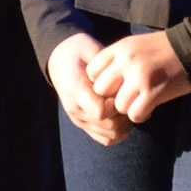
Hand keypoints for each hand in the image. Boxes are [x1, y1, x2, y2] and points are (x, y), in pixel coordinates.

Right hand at [49, 31, 128, 145]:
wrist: (61, 58)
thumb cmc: (80, 51)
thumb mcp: (92, 50)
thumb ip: (107, 68)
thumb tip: (125, 84)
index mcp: (75, 90)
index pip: (101, 111)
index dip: (117, 103)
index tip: (121, 90)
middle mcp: (75, 109)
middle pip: (109, 126)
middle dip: (125, 114)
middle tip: (129, 98)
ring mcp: (79, 119)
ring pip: (110, 136)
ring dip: (125, 124)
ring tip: (126, 106)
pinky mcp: (84, 125)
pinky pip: (106, 139)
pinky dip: (119, 132)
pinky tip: (123, 117)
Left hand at [88, 31, 190, 123]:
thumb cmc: (163, 49)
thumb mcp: (135, 45)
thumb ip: (116, 60)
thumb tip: (100, 85)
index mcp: (120, 48)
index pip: (92, 71)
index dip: (100, 82)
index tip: (112, 86)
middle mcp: (126, 62)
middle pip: (101, 91)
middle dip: (111, 98)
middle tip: (124, 97)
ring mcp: (139, 78)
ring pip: (118, 106)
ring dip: (128, 108)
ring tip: (140, 102)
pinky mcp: (153, 93)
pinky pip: (134, 114)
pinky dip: (141, 114)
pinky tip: (149, 108)